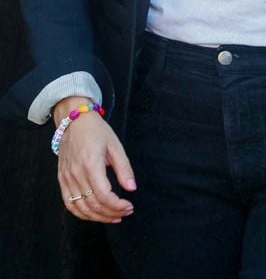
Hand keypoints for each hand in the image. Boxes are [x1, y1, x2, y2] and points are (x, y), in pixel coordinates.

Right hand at [54, 96, 136, 223]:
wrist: (75, 121)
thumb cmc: (97, 131)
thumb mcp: (115, 146)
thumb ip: (124, 168)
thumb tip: (132, 188)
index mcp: (91, 165)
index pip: (104, 196)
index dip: (118, 206)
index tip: (129, 206)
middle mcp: (76, 174)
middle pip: (94, 205)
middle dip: (111, 213)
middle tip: (125, 213)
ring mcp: (67, 178)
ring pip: (81, 208)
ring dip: (98, 217)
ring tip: (113, 217)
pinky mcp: (62, 179)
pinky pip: (69, 204)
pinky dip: (82, 214)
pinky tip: (94, 214)